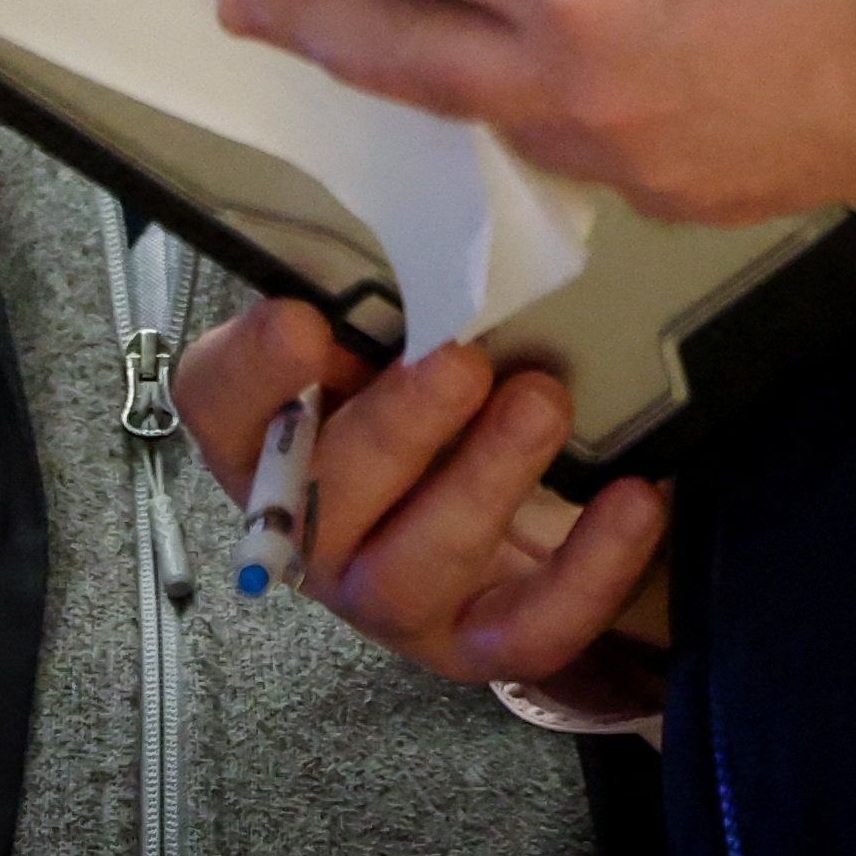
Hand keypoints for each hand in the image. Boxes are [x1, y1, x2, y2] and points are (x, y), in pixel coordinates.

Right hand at [175, 295, 670, 697]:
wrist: (514, 511)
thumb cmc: (438, 393)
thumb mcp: (400, 332)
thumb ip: (387, 292)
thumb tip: (419, 213)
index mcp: (272, 435)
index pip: (220, 407)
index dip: (251, 370)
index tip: (303, 320)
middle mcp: (315, 526)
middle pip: (325, 492)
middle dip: (396, 424)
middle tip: (459, 359)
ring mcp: (391, 596)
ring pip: (414, 567)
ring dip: (483, 482)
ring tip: (543, 403)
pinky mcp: (476, 641)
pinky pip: (526, 628)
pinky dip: (588, 568)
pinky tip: (635, 498)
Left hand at [214, 0, 855, 227]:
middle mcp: (584, 85)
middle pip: (406, 58)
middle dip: (312, 22)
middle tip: (247, 5)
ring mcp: (640, 155)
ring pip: (499, 116)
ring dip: (442, 71)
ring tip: (407, 34)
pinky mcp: (701, 192)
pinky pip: (590, 152)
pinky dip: (554, 108)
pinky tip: (569, 72)